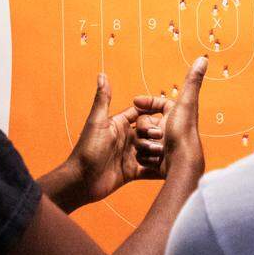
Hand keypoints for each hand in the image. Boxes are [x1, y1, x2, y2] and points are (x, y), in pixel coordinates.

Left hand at [65, 73, 162, 204]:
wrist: (81, 181)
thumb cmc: (86, 149)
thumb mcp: (97, 122)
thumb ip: (103, 98)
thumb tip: (101, 74)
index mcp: (119, 124)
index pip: (140, 112)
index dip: (153, 110)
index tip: (168, 108)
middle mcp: (126, 138)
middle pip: (149, 132)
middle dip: (158, 134)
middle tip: (162, 137)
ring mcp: (130, 155)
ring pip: (152, 149)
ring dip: (159, 150)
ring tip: (168, 151)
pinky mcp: (132, 171)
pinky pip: (149, 168)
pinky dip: (158, 168)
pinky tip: (172, 168)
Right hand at [133, 57, 207, 178]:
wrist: (181, 165)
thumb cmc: (184, 133)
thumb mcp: (185, 103)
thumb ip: (193, 81)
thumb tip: (204, 58)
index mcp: (177, 115)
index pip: (159, 104)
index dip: (147, 101)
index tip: (135, 101)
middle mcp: (172, 130)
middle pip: (146, 123)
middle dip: (146, 128)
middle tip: (156, 135)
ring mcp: (165, 147)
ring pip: (141, 139)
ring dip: (144, 144)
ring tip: (156, 148)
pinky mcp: (159, 164)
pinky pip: (142, 155)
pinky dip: (144, 157)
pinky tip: (152, 159)